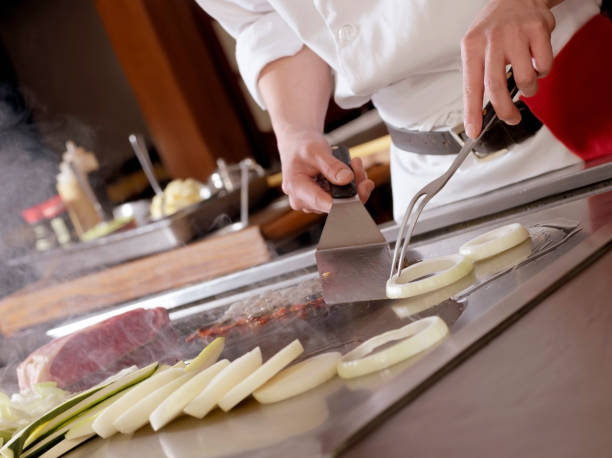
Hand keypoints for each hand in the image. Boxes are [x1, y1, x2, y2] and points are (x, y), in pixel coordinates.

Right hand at [277, 131, 374, 212]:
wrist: (297, 148)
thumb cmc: (301, 148)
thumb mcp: (315, 150)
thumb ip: (331, 165)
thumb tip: (347, 179)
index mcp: (296, 189)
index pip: (320, 201)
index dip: (340, 202)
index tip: (358, 195)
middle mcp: (304, 201)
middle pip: (336, 203)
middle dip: (353, 186)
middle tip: (357, 164)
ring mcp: (315, 204)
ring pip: (343, 202)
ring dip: (355, 184)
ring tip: (355, 163)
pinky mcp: (324, 202)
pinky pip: (343, 198)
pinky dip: (352, 185)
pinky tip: (354, 170)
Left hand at [461, 0, 557, 137]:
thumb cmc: (495, 28)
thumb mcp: (476, 47)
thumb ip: (478, 76)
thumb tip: (481, 111)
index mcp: (471, 47)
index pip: (470, 86)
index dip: (472, 112)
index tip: (473, 131)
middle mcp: (491, 40)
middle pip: (496, 87)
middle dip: (504, 110)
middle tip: (510, 119)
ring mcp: (515, 34)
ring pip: (524, 79)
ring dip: (528, 88)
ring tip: (526, 81)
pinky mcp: (538, 30)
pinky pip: (544, 64)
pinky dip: (543, 70)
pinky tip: (536, 60)